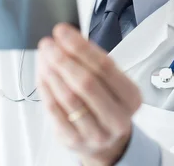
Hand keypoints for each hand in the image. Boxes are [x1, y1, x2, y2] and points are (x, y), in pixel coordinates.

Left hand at [36, 23, 142, 164]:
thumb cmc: (107, 103)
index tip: (63, 32)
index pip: (105, 67)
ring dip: (52, 72)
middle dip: (64, 59)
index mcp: (131, 97)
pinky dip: (46, 89)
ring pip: (69, 98)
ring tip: (44, 57)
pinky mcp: (74, 140)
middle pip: (87, 83)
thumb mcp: (112, 82)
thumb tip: (67, 39)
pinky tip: (43, 74)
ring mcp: (96, 132)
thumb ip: (93, 62)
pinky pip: (55, 111)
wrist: (107, 142)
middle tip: (49, 44)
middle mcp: (117, 117)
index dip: (81, 47)